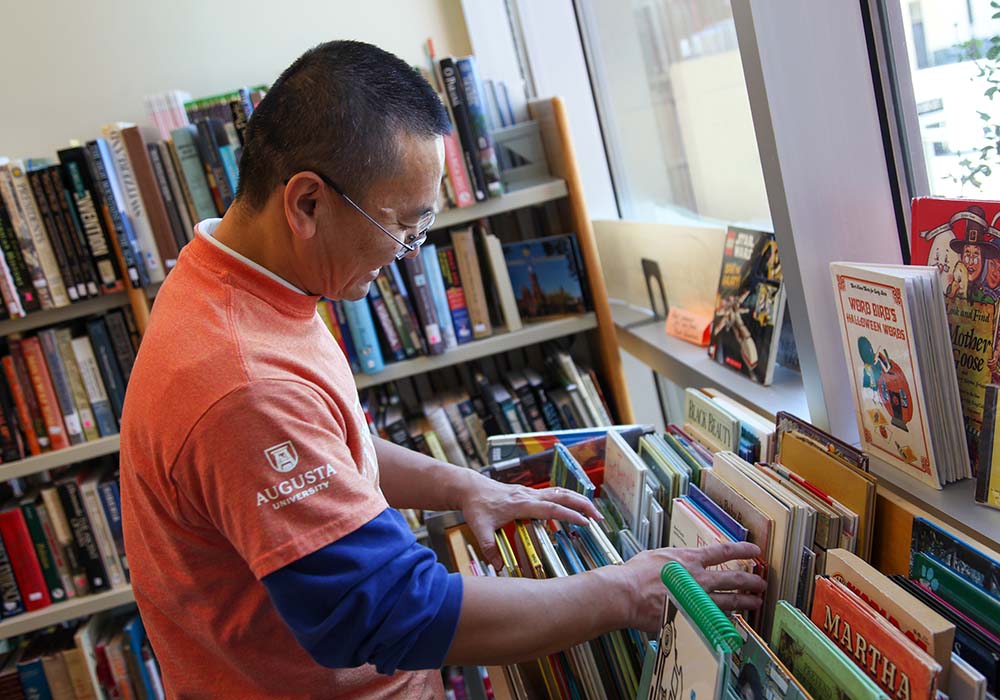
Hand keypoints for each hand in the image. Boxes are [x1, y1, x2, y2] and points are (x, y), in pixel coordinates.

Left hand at [457, 474, 601, 570]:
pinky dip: (567, 499)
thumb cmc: (476, 506)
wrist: (470, 488)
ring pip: (560, 492)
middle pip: (562, 495)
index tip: (586, 523)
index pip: (551, 508)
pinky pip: (553, 493)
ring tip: (593, 512)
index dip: (569, 515)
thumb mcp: (479, 528)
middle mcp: (529, 495)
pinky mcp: (529, 494)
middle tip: (598, 518)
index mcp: (521, 504)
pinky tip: (573, 509)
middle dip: (582, 505)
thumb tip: (499, 567)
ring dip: (578, 500)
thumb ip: (489, 548)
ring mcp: (530, 493)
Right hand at [617, 541, 765, 632]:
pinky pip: (714, 621)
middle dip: (751, 581)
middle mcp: (698, 578)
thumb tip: (673, 562)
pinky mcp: (692, 617)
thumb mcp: (654, 557)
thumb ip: (670, 560)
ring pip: (730, 601)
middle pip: (734, 579)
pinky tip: (732, 625)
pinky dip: (725, 622)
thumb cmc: (634, 574)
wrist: (627, 594)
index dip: (742, 550)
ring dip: (746, 602)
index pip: (723, 551)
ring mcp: (697, 599)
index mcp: (688, 559)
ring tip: (756, 603)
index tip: (754, 551)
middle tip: (762, 583)